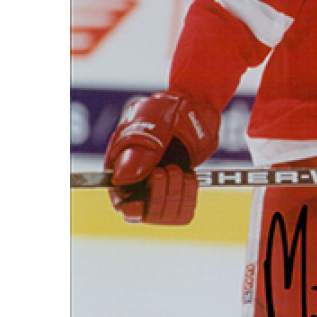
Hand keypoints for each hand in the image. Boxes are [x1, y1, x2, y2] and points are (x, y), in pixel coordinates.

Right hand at [103, 92, 219, 224]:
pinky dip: (190, 195)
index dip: (130, 208)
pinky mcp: (181, 186)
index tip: (140, 204)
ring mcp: (161, 184)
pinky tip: (191, 178)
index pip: (120, 200)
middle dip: (157, 194)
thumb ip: (139, 151)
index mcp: (121, 166)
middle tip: (165, 170)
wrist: (195, 104)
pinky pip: (185, 207)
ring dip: (175, 194)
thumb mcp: (151, 127)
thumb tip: (123, 180)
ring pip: (165, 212)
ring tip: (179, 170)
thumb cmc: (165, 110)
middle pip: (144, 210)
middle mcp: (139, 180)